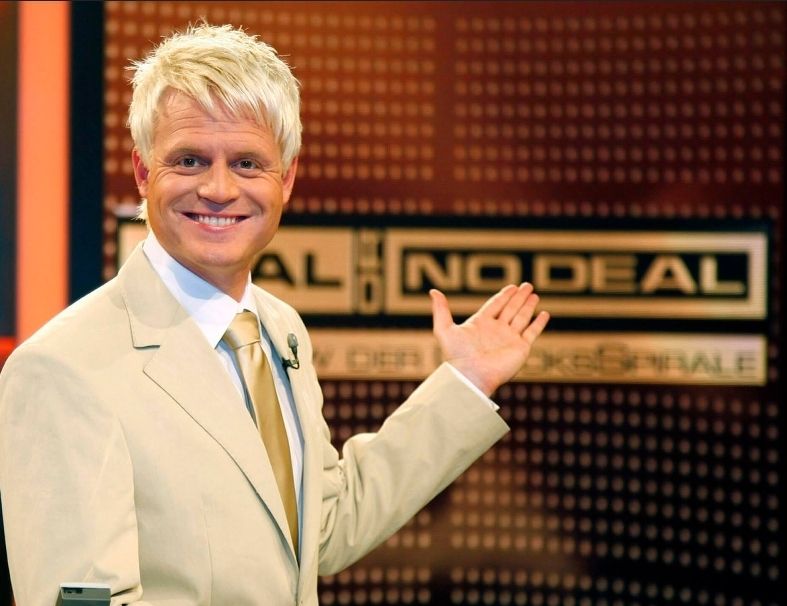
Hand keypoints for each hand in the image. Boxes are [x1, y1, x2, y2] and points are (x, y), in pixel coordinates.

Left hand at [430, 283, 549, 396]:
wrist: (470, 377)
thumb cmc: (456, 356)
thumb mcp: (444, 329)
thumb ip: (440, 310)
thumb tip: (433, 291)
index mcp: (480, 325)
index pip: (494, 305)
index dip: (503, 296)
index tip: (512, 286)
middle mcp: (496, 331)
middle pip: (510, 309)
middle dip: (518, 297)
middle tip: (527, 285)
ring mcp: (509, 339)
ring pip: (521, 318)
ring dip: (528, 306)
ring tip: (534, 293)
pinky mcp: (520, 348)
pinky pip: (532, 332)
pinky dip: (539, 323)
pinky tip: (544, 313)